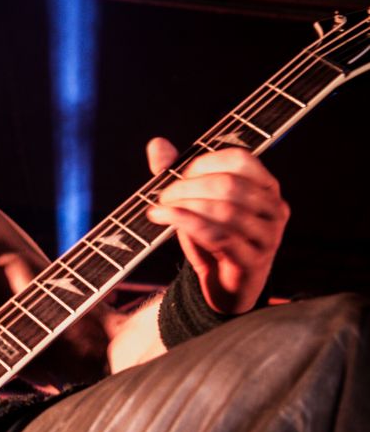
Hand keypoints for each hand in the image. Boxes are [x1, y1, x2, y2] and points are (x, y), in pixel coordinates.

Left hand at [145, 137, 288, 313]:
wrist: (223, 287)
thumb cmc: (211, 239)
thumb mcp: (194, 202)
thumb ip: (177, 174)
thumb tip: (156, 144)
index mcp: (265, 187)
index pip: (240, 159)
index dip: (203, 162)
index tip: (176, 175)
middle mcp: (274, 209)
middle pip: (229, 185)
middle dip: (188, 186)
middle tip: (162, 195)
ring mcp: (268, 236)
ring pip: (225, 210)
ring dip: (186, 206)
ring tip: (161, 208)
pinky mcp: (254, 261)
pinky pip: (219, 236)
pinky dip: (187, 223)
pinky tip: (165, 218)